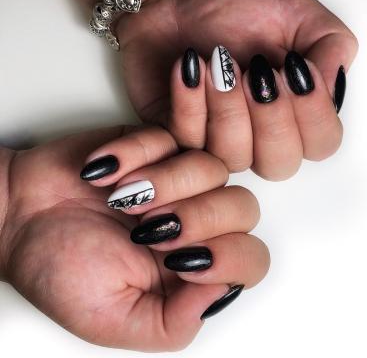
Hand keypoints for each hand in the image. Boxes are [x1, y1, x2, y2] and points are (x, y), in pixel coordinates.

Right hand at [0, 126, 268, 351]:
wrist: (19, 219)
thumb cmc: (63, 269)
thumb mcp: (115, 319)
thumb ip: (174, 323)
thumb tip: (220, 290)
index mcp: (193, 267)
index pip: (252, 259)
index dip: (228, 257)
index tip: (174, 258)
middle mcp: (195, 220)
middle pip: (243, 208)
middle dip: (198, 217)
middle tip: (146, 227)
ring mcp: (178, 178)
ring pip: (214, 168)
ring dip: (167, 183)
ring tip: (121, 198)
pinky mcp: (155, 145)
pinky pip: (173, 136)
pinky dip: (137, 153)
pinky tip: (104, 174)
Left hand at [117, 0, 357, 178]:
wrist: (174, 1)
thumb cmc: (232, 7)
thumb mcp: (294, 12)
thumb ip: (328, 46)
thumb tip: (330, 86)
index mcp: (294, 112)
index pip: (321, 144)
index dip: (312, 114)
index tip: (294, 67)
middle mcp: (259, 136)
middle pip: (279, 164)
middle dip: (270, 116)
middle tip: (257, 70)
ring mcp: (219, 142)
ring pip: (234, 157)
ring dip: (228, 106)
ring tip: (217, 61)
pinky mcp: (182, 138)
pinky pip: (191, 141)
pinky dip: (191, 101)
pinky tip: (190, 67)